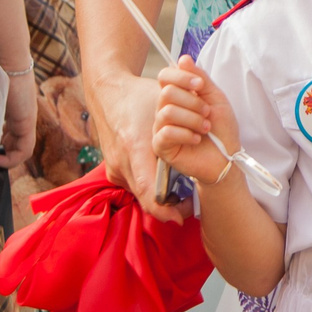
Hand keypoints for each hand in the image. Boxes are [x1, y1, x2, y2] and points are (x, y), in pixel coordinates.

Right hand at [0, 68, 37, 171]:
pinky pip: (26, 149)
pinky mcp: (28, 121)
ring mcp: (28, 119)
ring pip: (23, 150)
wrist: (4, 56)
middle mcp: (24, 117)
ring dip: (6, 160)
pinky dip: (12, 158)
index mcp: (15, 110)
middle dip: (1, 155)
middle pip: (17, 145)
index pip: (11, 135)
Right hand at [87, 71, 188, 220]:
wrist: (107, 92)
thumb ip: (185, 115)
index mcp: (135, 148)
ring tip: (180, 197)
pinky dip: (148, 187)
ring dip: (159, 196)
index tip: (180, 219)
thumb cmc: (139, 97)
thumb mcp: (165, 103)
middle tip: (188, 208)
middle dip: (167, 206)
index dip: (163, 209)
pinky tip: (163, 182)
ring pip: (139, 193)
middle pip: (145, 197)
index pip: (148, 190)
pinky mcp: (113, 168)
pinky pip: (132, 185)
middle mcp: (121, 162)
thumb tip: (204, 129)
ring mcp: (114, 167)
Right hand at [153, 61, 239, 188]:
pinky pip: (165, 133)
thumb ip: (200, 78)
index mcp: (178, 96)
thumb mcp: (215, 98)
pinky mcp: (160, 146)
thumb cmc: (221, 130)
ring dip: (192, 119)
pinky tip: (197, 139)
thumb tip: (183, 58)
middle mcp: (165, 110)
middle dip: (193, 102)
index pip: (165, 76)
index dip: (181, 77)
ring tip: (205, 128)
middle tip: (207, 113)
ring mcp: (161, 128)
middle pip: (166, 93)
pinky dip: (186, 134)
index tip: (200, 85)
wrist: (227, 157)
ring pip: (167, 112)